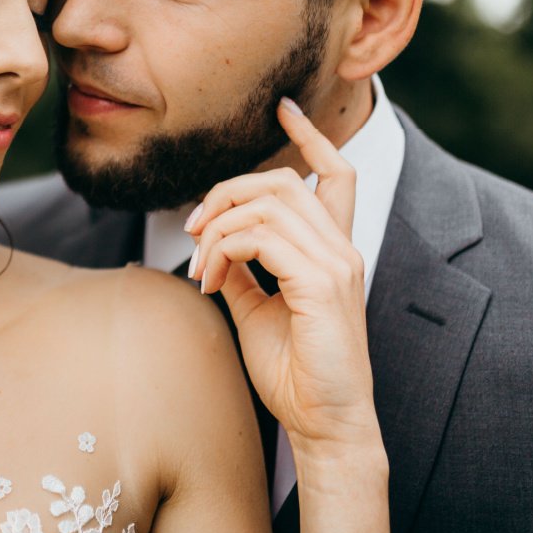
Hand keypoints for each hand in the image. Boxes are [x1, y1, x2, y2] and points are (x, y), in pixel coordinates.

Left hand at [186, 97, 379, 453]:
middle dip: (226, 192)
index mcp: (332, 250)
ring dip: (218, 226)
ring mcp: (337, 263)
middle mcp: (341, 248)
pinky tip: (209, 280)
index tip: (284, 108)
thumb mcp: (256, 308)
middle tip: (191, 229)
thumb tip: (212, 241)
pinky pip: (262, 238)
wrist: (323, 423)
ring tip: (198, 265)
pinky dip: (223, 250)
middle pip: (283, 181)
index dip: (310, 137)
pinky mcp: (324, 284)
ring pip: (269, 203)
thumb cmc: (292, 372)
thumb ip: (241, 268)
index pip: (335, 174)